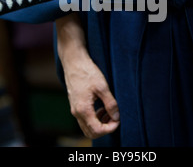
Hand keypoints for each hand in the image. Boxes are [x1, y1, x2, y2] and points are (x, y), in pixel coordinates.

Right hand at [56, 13, 119, 138]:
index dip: (110, 128)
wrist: (74, 61)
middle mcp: (76, 112)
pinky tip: (102, 108)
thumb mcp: (102, 87)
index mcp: (83, 109)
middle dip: (105, 129)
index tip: (118, 120)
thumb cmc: (87, 71)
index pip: (97, 130)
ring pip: (87, 126)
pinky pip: (85, 119)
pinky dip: (94, 118)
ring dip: (100, 124)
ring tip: (110, 112)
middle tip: (115, 118)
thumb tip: (117, 117)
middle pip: (91, 132)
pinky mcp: (75, 104)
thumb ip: (110, 104)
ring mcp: (74, 109)